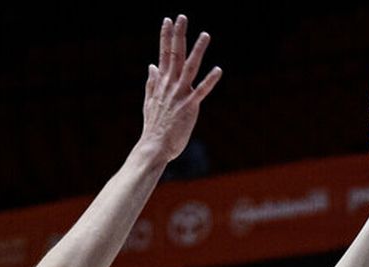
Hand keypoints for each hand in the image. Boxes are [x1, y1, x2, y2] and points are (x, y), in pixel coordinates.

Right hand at [138, 15, 221, 164]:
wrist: (154, 147)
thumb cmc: (154, 127)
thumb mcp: (150, 101)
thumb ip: (151, 82)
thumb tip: (151, 66)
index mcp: (161, 83)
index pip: (163, 55)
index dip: (166, 37)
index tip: (168, 20)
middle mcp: (170, 85)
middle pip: (175, 55)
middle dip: (179, 35)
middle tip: (182, 17)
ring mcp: (179, 95)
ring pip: (189, 68)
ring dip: (197, 51)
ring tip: (205, 35)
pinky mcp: (189, 107)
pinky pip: (201, 91)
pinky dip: (210, 80)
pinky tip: (219, 69)